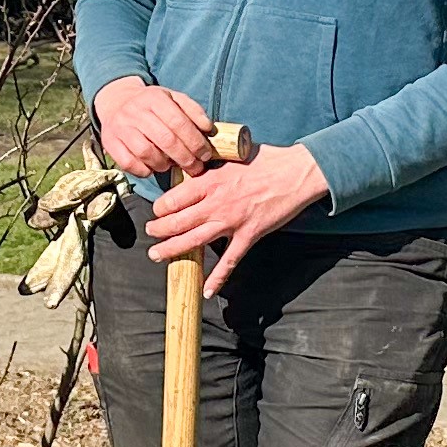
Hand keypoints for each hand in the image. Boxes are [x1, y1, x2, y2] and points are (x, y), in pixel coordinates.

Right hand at [91, 75, 212, 180]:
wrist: (117, 101)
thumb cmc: (151, 104)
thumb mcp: (173, 98)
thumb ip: (193, 111)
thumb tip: (208, 129)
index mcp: (154, 98)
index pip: (178, 122)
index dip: (195, 141)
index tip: (206, 154)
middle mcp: (135, 112)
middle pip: (165, 139)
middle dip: (185, 158)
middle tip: (196, 167)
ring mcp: (121, 128)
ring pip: (146, 153)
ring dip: (164, 164)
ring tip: (172, 165)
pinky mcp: (110, 143)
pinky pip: (129, 163)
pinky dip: (144, 170)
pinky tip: (153, 167)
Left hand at [145, 141, 330, 295]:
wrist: (296, 173)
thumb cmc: (267, 160)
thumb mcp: (231, 155)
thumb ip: (211, 164)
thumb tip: (195, 162)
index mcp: (210, 181)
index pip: (174, 199)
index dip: (160, 208)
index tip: (157, 212)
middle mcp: (216, 203)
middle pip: (178, 222)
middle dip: (158, 230)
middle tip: (150, 234)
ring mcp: (232, 222)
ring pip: (194, 241)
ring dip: (172, 250)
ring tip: (157, 255)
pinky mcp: (249, 235)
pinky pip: (230, 261)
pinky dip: (217, 277)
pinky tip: (206, 291)